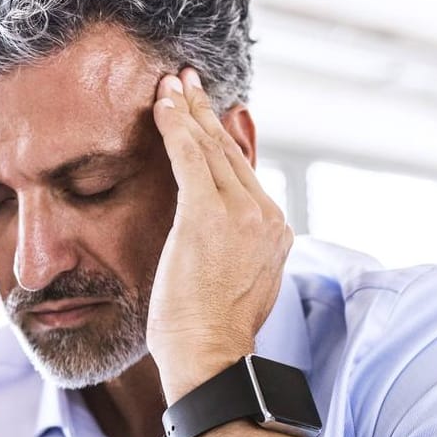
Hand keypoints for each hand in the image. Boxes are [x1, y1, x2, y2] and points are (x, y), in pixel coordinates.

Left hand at [147, 68, 291, 402]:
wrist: (211, 357)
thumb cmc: (209, 334)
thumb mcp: (233, 284)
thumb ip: (234, 251)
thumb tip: (221, 238)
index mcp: (274, 231)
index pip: (244, 172)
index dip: (222, 136)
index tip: (208, 111)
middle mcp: (266, 216)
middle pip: (231, 152)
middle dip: (206, 112)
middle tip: (187, 80)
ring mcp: (242, 214)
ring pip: (212, 148)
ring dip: (189, 109)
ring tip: (171, 83)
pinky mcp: (210, 215)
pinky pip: (190, 157)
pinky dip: (176, 126)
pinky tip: (162, 103)